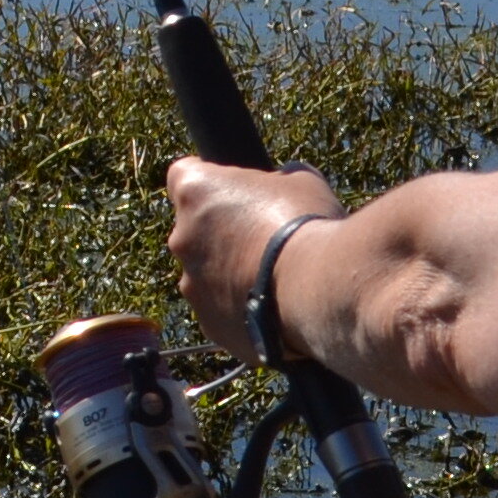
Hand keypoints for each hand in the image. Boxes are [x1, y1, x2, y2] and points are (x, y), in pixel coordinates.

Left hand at [163, 155, 345, 361]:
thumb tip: (285, 177)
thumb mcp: (301, 181)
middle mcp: (181, 238)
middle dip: (222, 231)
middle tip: (263, 238)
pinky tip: (274, 307)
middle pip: (194, 228)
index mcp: (194, 191)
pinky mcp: (208, 323)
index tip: (235, 189)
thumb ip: (281, 177)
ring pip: (205, 273)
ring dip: (229, 272)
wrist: (316, 290)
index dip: (210, 180)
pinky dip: (240, 307)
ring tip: (273, 277)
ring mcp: (191, 284)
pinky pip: (220, 310)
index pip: (183, 174)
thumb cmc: (304, 225)